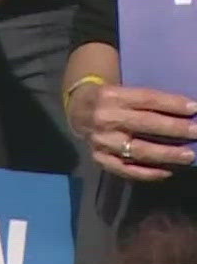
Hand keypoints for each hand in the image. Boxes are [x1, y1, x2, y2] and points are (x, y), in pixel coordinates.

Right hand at [69, 79, 196, 180]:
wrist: (78, 112)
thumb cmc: (111, 100)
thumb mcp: (124, 91)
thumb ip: (149, 100)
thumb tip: (186, 110)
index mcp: (111, 95)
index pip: (146, 99)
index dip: (172, 104)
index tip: (195, 108)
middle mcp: (104, 118)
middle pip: (145, 124)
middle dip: (175, 128)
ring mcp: (101, 141)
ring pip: (138, 150)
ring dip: (167, 154)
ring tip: (189, 156)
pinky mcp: (99, 158)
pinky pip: (126, 169)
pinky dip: (148, 173)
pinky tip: (167, 171)